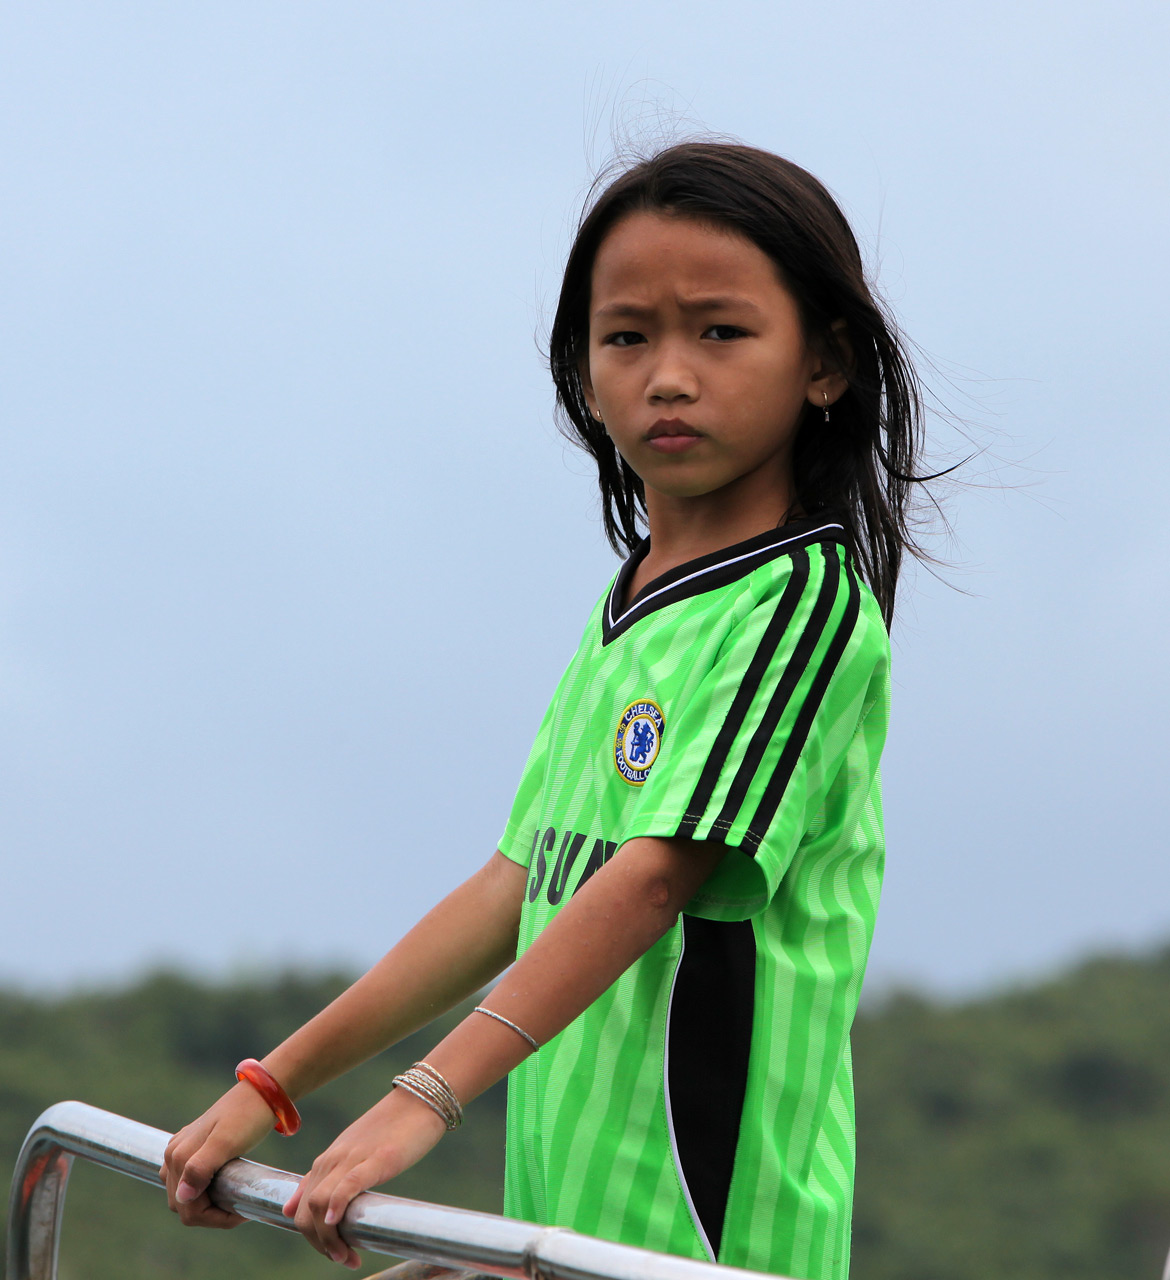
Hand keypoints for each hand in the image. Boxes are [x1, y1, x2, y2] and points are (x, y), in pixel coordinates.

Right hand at [160, 1081, 276, 1227]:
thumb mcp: (227, 1142)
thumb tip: (182, 1197)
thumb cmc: (248, 1115)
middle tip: (239, 1205)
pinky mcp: (193, 1148)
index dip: (213, 1217)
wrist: (262, 1092)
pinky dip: (205, 1192)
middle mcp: (173, 1155)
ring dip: (206, 1204)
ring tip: (233, 1197)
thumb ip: (201, 1167)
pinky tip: (225, 1186)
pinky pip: (190, 1181)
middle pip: (182, 1205)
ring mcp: (181, 1151)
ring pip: (184, 1196)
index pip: (186, 1207)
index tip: (241, 1211)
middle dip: (209, 1213)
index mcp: (178, 1156)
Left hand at [282, 1088, 446, 1268]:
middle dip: (319, 1244)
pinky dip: (338, 1204)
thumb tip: (294, 1208)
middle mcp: (333, 1159)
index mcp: (328, 1161)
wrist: (420, 1100)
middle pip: (306, 1212)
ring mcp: (353, 1158)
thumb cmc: (392, 1129)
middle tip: (343, 1259)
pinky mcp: (377, 1158)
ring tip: (348, 1256)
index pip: (302, 1207)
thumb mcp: (356, 1154)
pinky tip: (338, 1220)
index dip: (311, 1237)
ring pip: (320, 1202)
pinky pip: (348, 1184)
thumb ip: (330, 1178)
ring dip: (329, 1238)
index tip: (334, 1253)